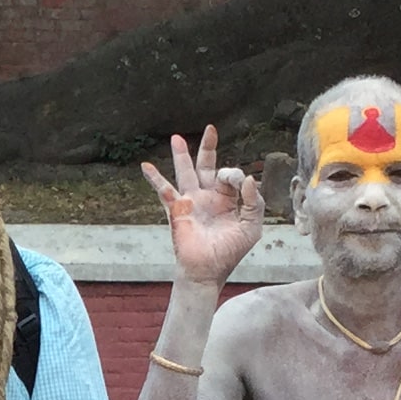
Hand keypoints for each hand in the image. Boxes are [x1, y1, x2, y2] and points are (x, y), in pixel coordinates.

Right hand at [139, 127, 263, 284]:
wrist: (208, 271)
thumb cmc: (229, 252)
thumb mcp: (251, 226)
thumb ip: (254, 202)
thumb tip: (249, 178)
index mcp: (226, 200)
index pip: (231, 177)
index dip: (236, 175)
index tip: (240, 183)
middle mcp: (208, 197)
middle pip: (206, 166)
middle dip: (208, 148)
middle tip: (210, 129)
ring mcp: (191, 202)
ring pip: (185, 172)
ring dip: (181, 155)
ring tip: (176, 138)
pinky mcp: (177, 210)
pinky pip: (164, 191)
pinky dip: (155, 178)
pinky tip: (146, 166)